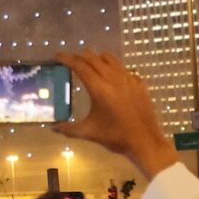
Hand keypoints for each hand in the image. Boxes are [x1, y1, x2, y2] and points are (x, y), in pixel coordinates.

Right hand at [50, 53, 178, 179]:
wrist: (145, 142)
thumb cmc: (116, 137)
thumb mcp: (89, 132)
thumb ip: (68, 129)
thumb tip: (52, 127)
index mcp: (99, 88)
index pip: (79, 66)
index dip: (67, 58)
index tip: (57, 55)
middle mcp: (113, 78)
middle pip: (93, 58)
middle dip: (80, 56)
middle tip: (71, 61)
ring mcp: (128, 79)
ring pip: (110, 58)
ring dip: (97, 58)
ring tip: (90, 65)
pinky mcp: (139, 83)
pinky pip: (123, 68)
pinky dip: (113, 68)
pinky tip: (111, 78)